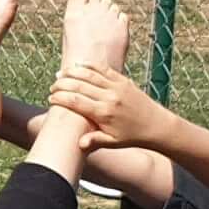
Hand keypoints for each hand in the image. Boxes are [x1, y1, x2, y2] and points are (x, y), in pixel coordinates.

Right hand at [46, 61, 164, 146]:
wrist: (157, 126)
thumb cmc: (132, 136)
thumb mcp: (112, 143)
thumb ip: (95, 141)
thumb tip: (79, 144)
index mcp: (104, 114)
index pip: (75, 102)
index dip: (60, 98)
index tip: (51, 98)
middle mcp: (109, 97)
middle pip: (78, 86)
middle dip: (61, 84)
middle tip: (52, 87)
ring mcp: (116, 87)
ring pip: (89, 74)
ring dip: (72, 72)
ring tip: (59, 74)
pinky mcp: (123, 80)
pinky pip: (103, 69)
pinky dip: (89, 65)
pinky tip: (78, 65)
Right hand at [59, 0, 130, 73]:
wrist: (92, 72)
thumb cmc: (76, 59)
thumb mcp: (69, 35)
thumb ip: (78, 17)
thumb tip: (84, 7)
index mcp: (73, 14)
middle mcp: (90, 11)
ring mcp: (108, 16)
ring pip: (110, 4)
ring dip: (108, 8)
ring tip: (104, 20)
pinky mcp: (121, 24)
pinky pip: (121, 15)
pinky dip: (118, 20)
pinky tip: (112, 30)